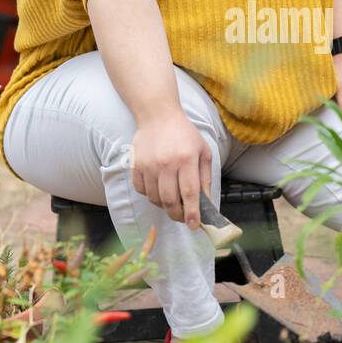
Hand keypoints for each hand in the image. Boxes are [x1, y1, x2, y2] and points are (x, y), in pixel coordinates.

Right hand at [129, 108, 212, 227]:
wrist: (158, 116)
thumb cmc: (185, 135)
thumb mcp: (203, 152)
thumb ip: (205, 178)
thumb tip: (205, 204)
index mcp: (186, 159)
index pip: (189, 193)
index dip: (192, 213)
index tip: (194, 226)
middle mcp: (166, 163)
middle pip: (169, 200)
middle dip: (177, 215)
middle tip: (183, 218)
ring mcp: (148, 165)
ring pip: (154, 198)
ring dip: (164, 206)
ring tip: (172, 201)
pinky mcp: (136, 166)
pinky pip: (141, 191)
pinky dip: (150, 195)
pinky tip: (158, 189)